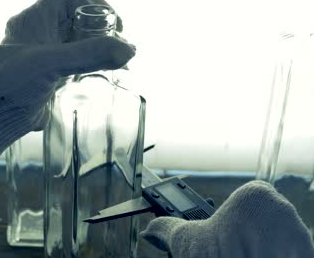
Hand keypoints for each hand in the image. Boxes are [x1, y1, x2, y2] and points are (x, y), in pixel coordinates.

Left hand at [0, 0, 134, 174]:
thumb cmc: (10, 87)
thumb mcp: (51, 63)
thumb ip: (89, 54)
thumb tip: (127, 49)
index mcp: (31, 21)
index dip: (92, 3)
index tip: (112, 22)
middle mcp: (35, 34)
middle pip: (73, 19)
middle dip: (98, 28)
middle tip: (118, 41)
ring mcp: (40, 55)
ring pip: (74, 41)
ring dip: (95, 47)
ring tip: (116, 58)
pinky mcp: (45, 75)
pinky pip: (71, 61)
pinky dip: (88, 63)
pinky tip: (102, 72)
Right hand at [141, 181, 313, 257]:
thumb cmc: (222, 257)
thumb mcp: (189, 241)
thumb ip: (168, 228)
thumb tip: (149, 230)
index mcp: (256, 197)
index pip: (243, 201)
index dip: (230, 219)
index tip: (221, 234)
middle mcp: (284, 211)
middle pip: (260, 221)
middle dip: (246, 236)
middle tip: (229, 251)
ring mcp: (300, 236)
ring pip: (276, 238)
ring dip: (262, 248)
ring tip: (242, 257)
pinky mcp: (306, 255)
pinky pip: (289, 253)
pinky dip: (276, 257)